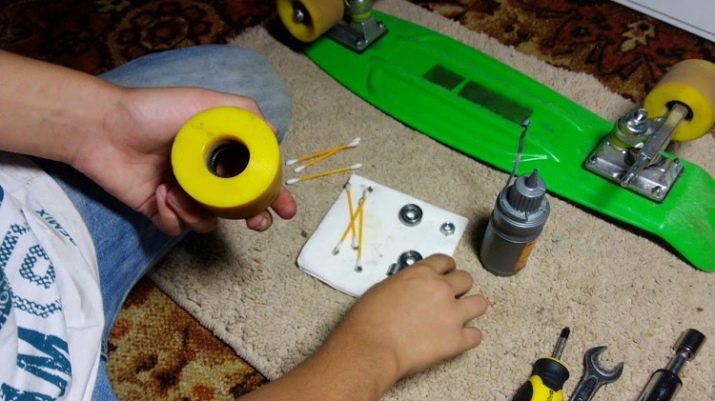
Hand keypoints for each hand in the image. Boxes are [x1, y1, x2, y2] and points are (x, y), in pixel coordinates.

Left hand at [72, 86, 295, 234]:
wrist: (104, 128)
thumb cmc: (155, 111)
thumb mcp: (205, 102)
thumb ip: (243, 113)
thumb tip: (274, 131)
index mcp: (219, 152)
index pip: (253, 177)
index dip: (272, 193)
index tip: (284, 207)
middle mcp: (205, 176)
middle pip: (238, 206)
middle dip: (252, 216)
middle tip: (257, 221)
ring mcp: (183, 194)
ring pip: (208, 220)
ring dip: (197, 211)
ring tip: (177, 192)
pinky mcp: (159, 210)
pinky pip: (178, 227)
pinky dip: (172, 215)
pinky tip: (160, 194)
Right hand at [327, 253, 488, 379]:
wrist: (372, 347)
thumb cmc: (369, 320)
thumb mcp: (384, 287)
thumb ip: (406, 284)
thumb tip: (411, 291)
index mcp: (422, 274)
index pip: (445, 262)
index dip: (446, 269)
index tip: (446, 275)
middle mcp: (442, 290)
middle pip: (466, 279)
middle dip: (460, 287)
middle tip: (451, 297)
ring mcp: (452, 314)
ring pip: (480, 303)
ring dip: (471, 308)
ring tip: (462, 316)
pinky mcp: (456, 340)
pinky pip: (476, 335)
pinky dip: (469, 337)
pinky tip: (459, 339)